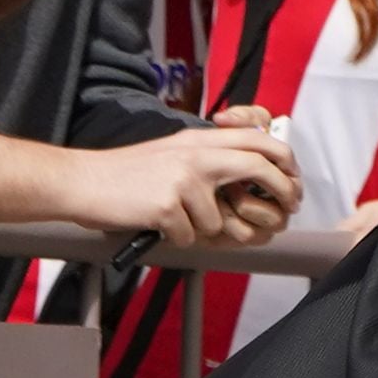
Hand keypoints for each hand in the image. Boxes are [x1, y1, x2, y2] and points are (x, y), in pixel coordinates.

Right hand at [78, 118, 299, 251]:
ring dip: (201, 231)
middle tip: (285, 211)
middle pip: (259, 167)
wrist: (84, 181)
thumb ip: (207, 161)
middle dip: (280, 191)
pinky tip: (156, 225)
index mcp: (199, 140)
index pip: (257, 138)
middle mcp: (197, 154)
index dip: (285, 159)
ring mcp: (184, 178)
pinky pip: (189, 237)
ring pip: (219, 220)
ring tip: (173, 220)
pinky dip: (175, 239)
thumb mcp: (173, 154)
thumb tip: (243, 184)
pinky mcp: (169, 205)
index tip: (293, 180)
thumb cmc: (125, 175)